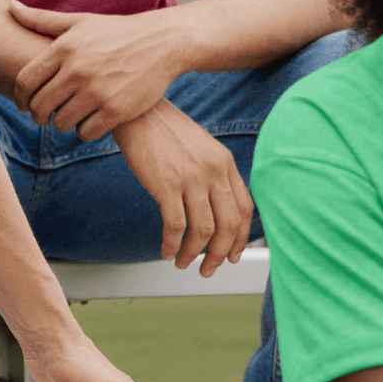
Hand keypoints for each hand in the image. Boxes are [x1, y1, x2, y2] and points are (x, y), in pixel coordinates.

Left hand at [10, 1, 186, 138]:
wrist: (163, 43)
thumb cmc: (116, 32)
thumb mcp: (80, 22)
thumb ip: (41, 20)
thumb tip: (9, 7)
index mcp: (64, 48)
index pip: (25, 81)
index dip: (20, 97)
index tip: (25, 103)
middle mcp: (77, 70)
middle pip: (40, 107)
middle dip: (39, 115)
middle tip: (46, 115)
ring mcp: (96, 91)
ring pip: (61, 123)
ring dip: (63, 123)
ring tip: (70, 115)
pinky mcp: (116, 110)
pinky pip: (85, 132)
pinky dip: (85, 130)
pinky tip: (91, 120)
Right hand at [112, 102, 253, 276]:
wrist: (138, 112)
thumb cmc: (166, 131)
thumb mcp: (202, 148)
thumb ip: (214, 174)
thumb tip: (216, 209)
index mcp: (224, 163)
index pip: (244, 209)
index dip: (240, 238)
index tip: (231, 254)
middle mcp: (213, 171)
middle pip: (227, 225)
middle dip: (219, 254)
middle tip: (208, 269)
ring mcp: (191, 178)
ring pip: (203, 231)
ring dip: (193, 254)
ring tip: (182, 262)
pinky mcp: (166, 185)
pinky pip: (175, 226)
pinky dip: (172, 244)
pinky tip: (165, 250)